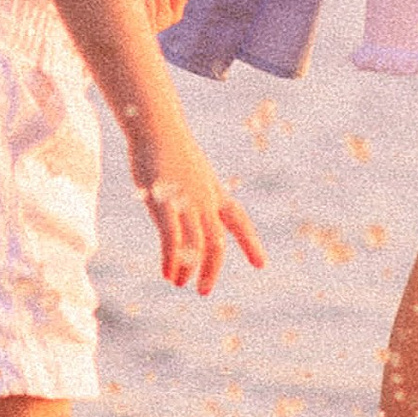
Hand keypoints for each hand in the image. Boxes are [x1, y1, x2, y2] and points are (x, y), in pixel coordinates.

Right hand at [131, 121, 264, 295]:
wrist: (157, 126)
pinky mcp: (165, 203)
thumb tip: (184, 198)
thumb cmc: (167, 144)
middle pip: (217, 242)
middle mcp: (205, 199)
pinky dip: (172, 259)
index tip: (261, 264)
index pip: (238, 219)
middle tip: (203, 291)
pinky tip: (167, 274)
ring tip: (180, 283)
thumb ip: (190, 186)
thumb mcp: (186, 167)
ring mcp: (187, 202)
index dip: (250, 242)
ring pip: (198, 245)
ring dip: (189, 268)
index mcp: (213, 190)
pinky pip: (173, 239)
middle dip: (212, 269)